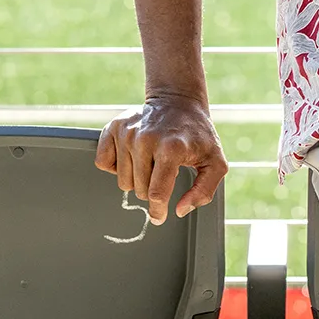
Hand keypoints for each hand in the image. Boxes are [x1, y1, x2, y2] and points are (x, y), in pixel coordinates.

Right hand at [95, 94, 228, 223]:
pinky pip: (103, 162)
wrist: (178, 101)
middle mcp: (145, 139)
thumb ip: (204, 191)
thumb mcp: (215, 162)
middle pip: (139, 190)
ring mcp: (127, 132)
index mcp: (170, 148)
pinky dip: (116, 165)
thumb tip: (180, 210)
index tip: (158, 216)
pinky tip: (132, 156)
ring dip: (137, 178)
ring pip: (123, 181)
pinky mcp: (114, 127)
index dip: (158, 211)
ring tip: (151, 161)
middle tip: (163, 172)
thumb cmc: (197, 135)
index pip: (156, 193)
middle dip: (151, 189)